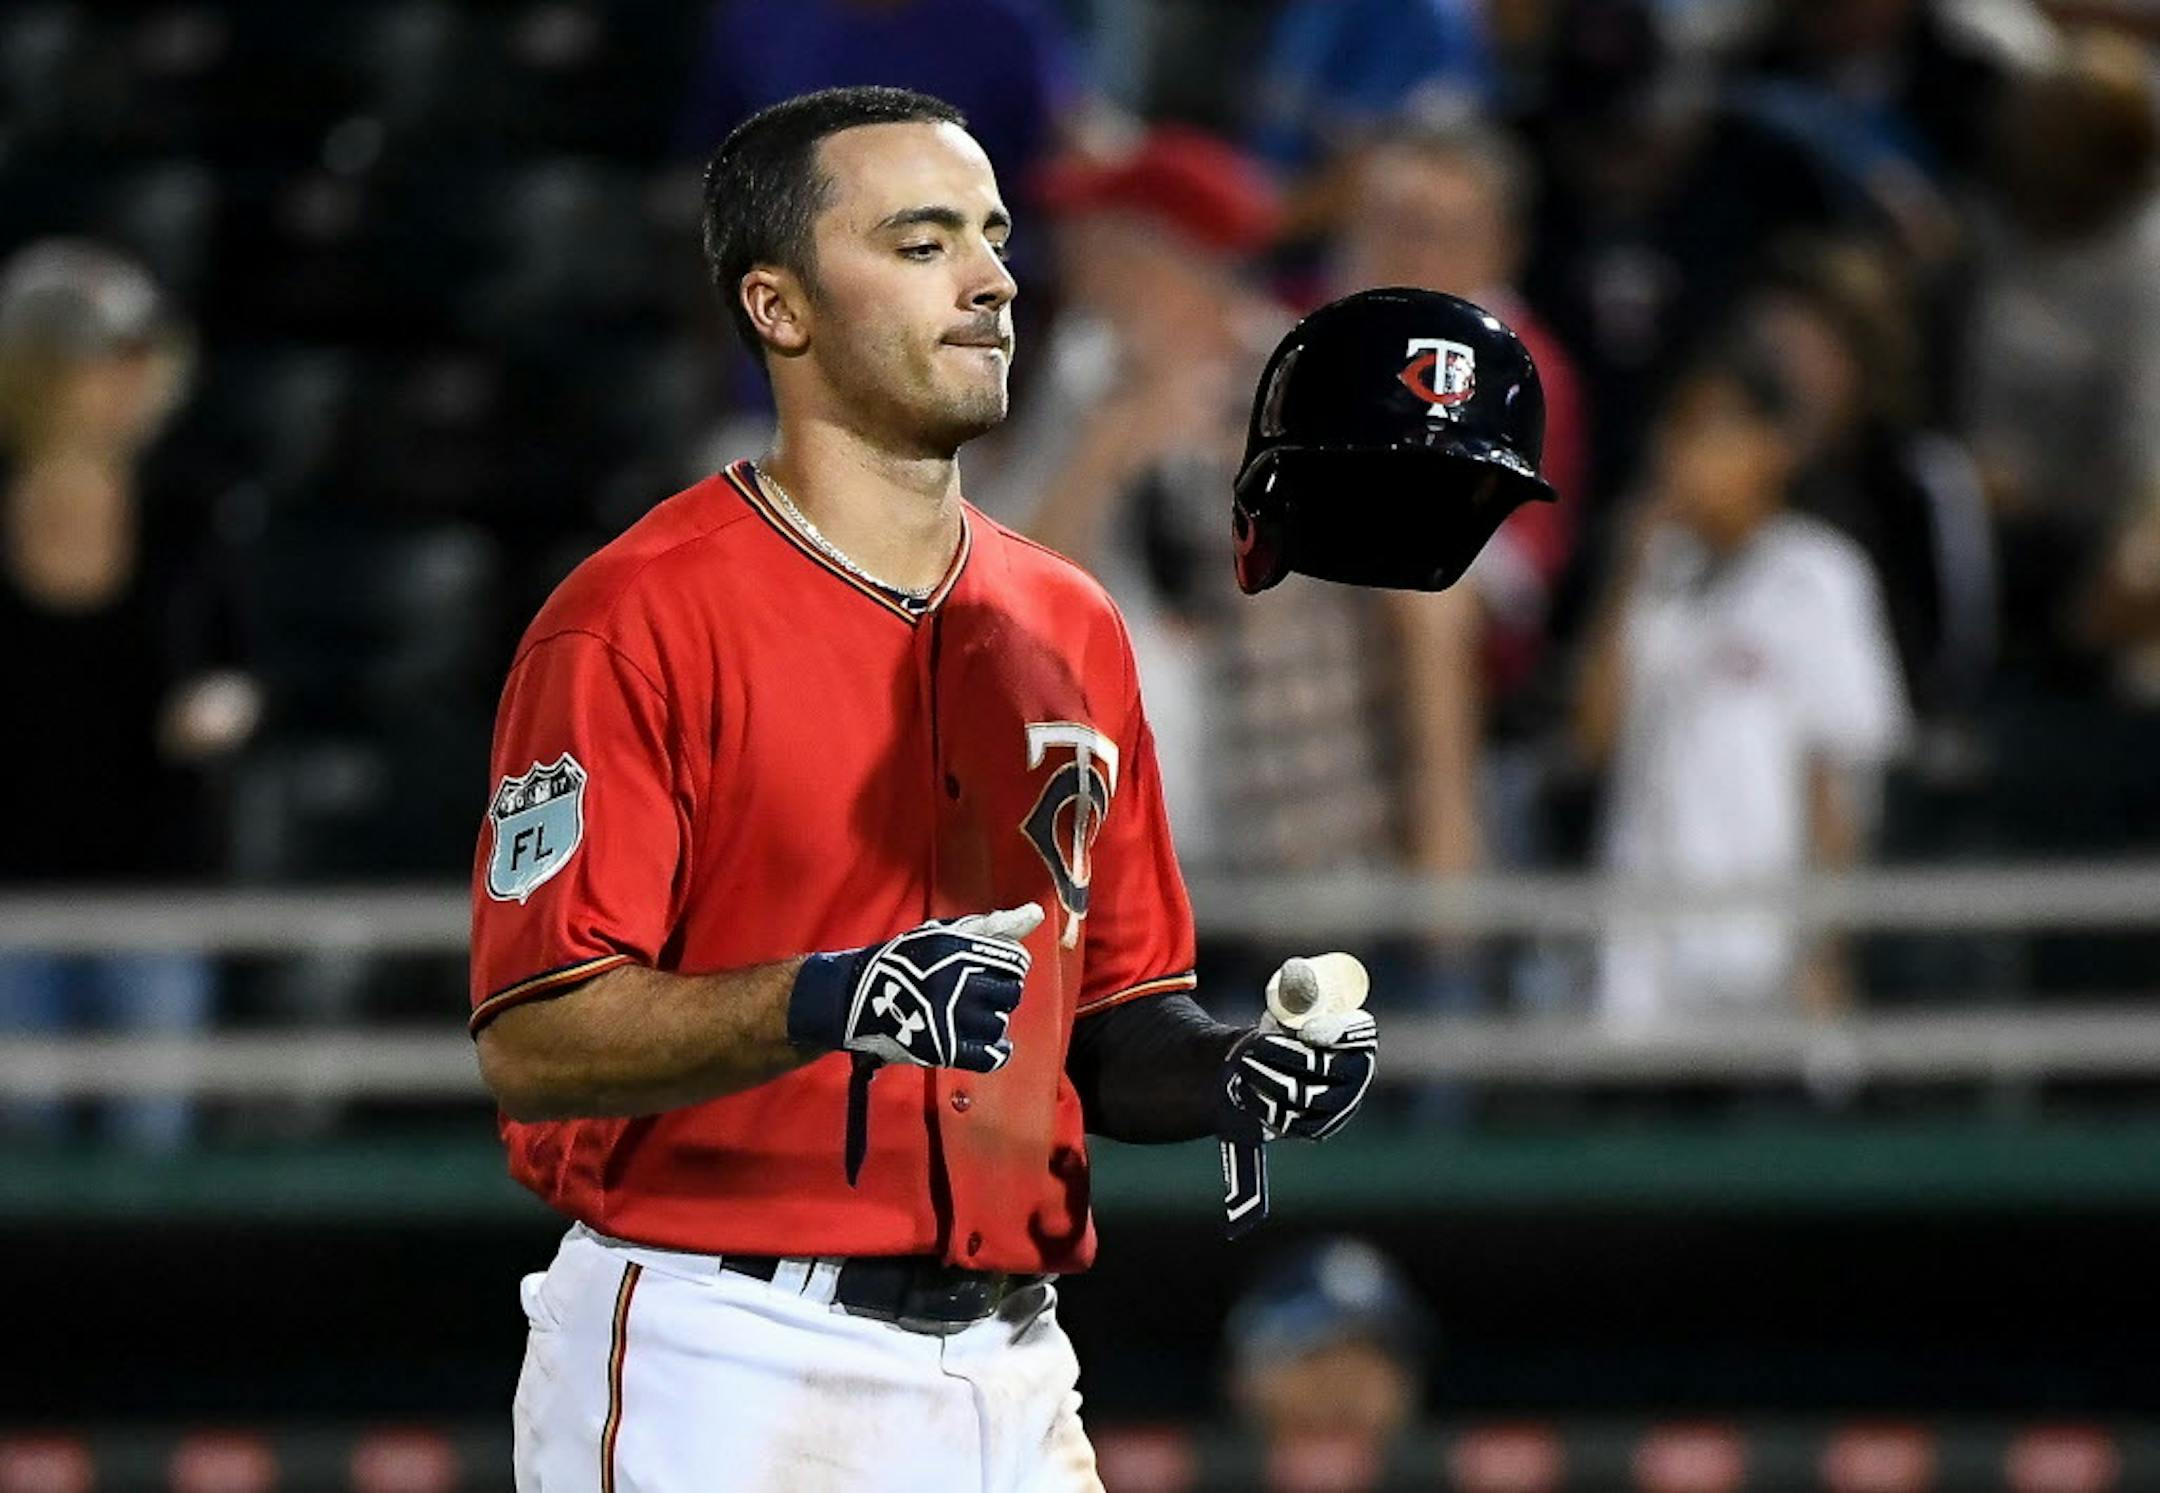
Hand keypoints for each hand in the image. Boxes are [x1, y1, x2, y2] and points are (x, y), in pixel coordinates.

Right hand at [787, 905, 1043, 1071]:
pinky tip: (990, 1046)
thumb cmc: (905, 959)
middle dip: (999, 995)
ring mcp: (952, 1015)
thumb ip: (993, 925)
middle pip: (1010, 993)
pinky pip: (989, 1055)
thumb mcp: (944, 932)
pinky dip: (996, 1053)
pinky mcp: (944, 1047)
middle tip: (976, 996)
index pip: (1014, 961)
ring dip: (990, 1023)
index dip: (1006, 969)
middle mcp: (960, 980)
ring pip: (999, 1023)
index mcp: (962, 948)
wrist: (855, 997)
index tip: (987, 972)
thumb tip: (1037, 913)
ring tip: (968, 1017)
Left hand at [1218, 1009, 1377, 1142]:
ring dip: (1268, 1079)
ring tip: (1242, 1064)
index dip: (1336, 1032)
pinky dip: (1264, 1106)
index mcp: (1359, 1037)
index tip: (1305, 1030)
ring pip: (1306, 1097)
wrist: (1267, 1068)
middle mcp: (1358, 1074)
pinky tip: (1242, 1090)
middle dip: (1287, 1055)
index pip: (1359, 1034)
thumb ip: (1293, 994)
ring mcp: (1341, 1105)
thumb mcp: (1288, 1006)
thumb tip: (1293, 983)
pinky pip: (1292, 1122)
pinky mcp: (1319, 1127)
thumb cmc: (1282, 1030)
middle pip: (1327, 1068)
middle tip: (1254, 1044)